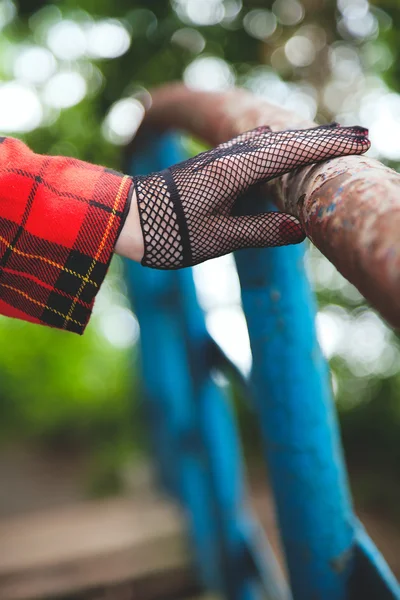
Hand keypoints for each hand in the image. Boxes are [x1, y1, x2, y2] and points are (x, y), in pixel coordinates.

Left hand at [116, 123, 369, 268]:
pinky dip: (275, 143)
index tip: (359, 144)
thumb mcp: (214, 240)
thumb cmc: (164, 233)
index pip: (292, 154)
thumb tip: (299, 227)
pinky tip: (273, 139)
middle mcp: (228, 158)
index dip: (327, 148)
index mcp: (234, 174)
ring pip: (269, 140)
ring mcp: (217, 159)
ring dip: (301, 138)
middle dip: (323, 137)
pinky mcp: (208, 166)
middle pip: (285, 140)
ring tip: (327, 138)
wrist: (121, 217)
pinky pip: (251, 146)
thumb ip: (258, 232)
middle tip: (358, 135)